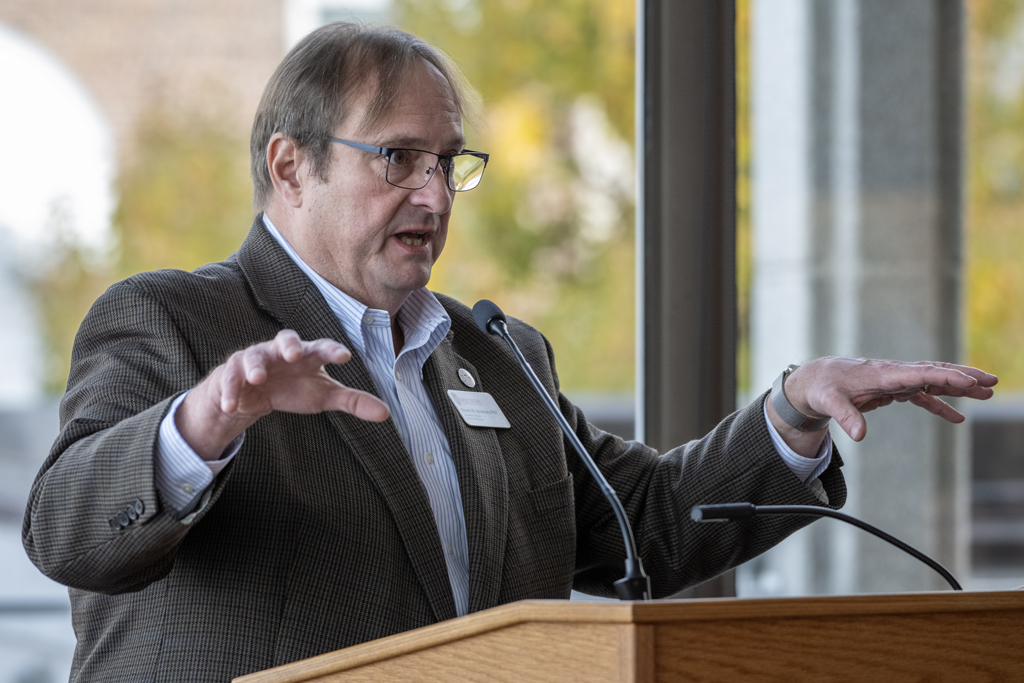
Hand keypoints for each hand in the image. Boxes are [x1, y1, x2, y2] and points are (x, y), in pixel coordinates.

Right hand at [176, 329, 389, 459]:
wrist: (256, 395)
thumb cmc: (296, 387)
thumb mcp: (324, 395)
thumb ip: (352, 401)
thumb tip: (386, 413)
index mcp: (308, 354)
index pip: (322, 347)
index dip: (333, 350)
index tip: (345, 356)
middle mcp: (281, 351)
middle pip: (286, 339)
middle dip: (289, 345)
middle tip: (295, 354)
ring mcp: (256, 359)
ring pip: (254, 356)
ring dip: (255, 366)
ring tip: (257, 379)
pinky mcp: (233, 372)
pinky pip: (229, 378)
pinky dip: (230, 390)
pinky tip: (232, 404)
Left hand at [784, 357, 996, 442]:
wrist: (814, 380)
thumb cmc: (822, 388)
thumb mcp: (828, 402)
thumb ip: (845, 416)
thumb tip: (859, 435)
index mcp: (881, 374)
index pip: (919, 373)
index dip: (945, 377)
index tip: (969, 382)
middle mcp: (893, 374)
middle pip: (934, 372)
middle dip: (962, 376)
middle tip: (991, 381)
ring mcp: (895, 381)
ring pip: (933, 381)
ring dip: (959, 387)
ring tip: (988, 392)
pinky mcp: (892, 390)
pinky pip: (922, 397)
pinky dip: (940, 405)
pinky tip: (958, 417)